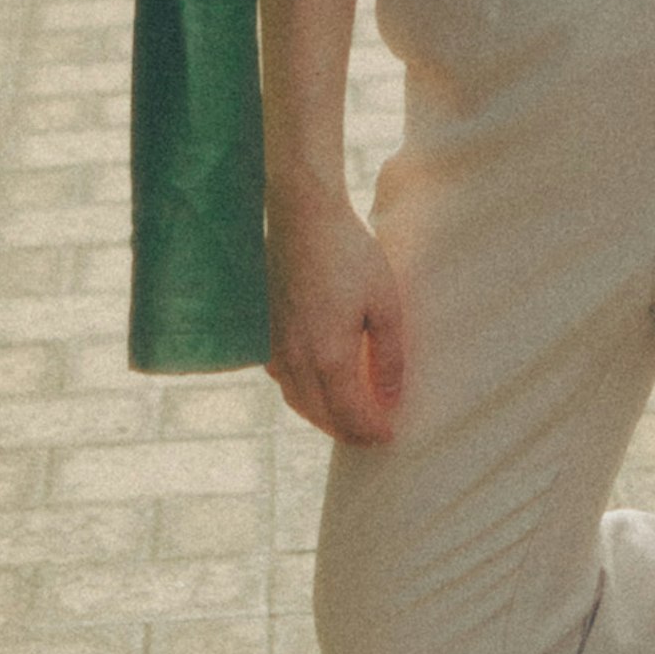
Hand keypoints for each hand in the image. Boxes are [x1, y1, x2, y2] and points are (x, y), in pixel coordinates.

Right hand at [266, 177, 405, 442]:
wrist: (302, 217)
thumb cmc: (349, 254)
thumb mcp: (385, 303)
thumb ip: (388, 356)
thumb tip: (391, 399)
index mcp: (328, 357)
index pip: (350, 415)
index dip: (372, 431)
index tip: (390, 436)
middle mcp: (296, 361)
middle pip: (321, 416)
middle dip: (348, 431)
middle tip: (371, 435)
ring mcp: (275, 347)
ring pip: (298, 402)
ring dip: (323, 417)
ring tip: (347, 417)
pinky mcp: (263, 332)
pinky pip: (283, 380)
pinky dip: (302, 394)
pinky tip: (317, 384)